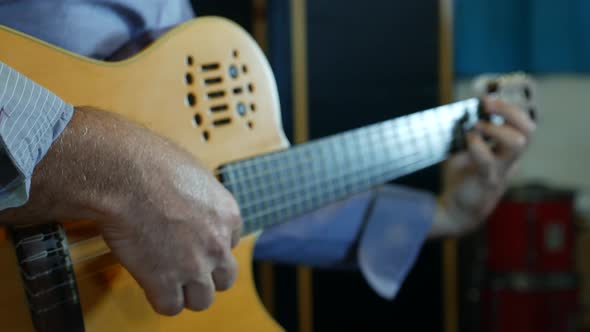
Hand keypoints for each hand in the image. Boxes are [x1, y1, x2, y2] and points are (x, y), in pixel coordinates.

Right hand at [98, 150, 241, 315]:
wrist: (125, 174)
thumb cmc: (151, 162)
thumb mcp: (192, 171)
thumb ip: (198, 193)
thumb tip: (188, 195)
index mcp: (228, 215)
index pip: (232, 243)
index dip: (211, 245)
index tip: (195, 243)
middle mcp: (217, 243)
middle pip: (225, 278)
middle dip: (207, 276)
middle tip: (185, 267)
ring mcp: (194, 265)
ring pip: (203, 300)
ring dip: (186, 293)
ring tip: (167, 280)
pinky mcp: (165, 280)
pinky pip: (170, 306)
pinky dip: (160, 299)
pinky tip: (149, 285)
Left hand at [432, 97, 535, 236]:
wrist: (455, 210)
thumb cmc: (462, 178)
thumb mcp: (465, 151)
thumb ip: (468, 134)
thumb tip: (462, 110)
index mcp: (508, 151)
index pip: (523, 124)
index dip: (509, 108)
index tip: (486, 99)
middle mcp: (510, 160)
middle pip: (528, 130)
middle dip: (509, 111)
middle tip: (486, 105)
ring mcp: (502, 171)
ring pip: (518, 143)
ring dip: (496, 128)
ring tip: (477, 126)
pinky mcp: (488, 182)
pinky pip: (488, 161)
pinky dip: (478, 146)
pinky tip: (468, 140)